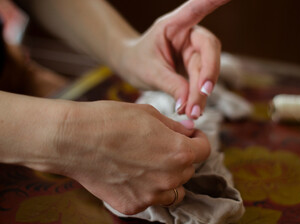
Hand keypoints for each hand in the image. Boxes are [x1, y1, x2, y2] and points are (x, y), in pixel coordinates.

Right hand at [50, 101, 209, 213]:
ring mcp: (150, 195)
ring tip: (152, 163)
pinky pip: (151, 198)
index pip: (204, 150)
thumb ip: (175, 128)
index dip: (199, 140)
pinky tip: (132, 174)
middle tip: (164, 145)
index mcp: (178, 152)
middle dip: (182, 156)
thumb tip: (189, 132)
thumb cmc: (110, 120)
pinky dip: (148, 188)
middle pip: (189, 170)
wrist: (74, 139)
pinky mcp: (132, 205)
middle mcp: (169, 178)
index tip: (191, 136)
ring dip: (170, 177)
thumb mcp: (149, 114)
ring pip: (174, 190)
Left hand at [114, 0, 237, 118]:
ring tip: (193, 112)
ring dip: (202, 92)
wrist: (132, 66)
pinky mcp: (196, 65)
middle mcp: (188, 34)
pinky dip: (198, 96)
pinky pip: (203, 80)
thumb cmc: (137, 61)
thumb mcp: (149, 72)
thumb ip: (170, 85)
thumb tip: (188, 105)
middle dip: (207, 74)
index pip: (195, 8)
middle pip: (209, 49)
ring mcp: (194, 50)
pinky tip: (192, 110)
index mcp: (173, 25)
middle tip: (201, 98)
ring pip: (208, 69)